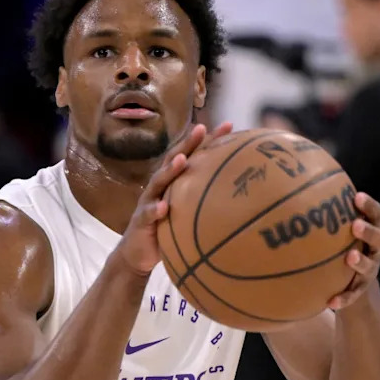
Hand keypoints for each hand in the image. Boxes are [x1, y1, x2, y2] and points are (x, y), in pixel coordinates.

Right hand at [115, 122, 232, 274]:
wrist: (138, 254)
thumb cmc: (167, 229)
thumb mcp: (188, 212)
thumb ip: (205, 200)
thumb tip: (241, 197)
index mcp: (174, 182)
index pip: (192, 156)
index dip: (208, 140)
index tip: (228, 126)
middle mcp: (160, 186)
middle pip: (174, 159)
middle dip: (188, 143)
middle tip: (201, 128)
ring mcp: (149, 201)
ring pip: (159, 181)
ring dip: (170, 170)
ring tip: (182, 160)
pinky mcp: (141, 220)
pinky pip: (148, 213)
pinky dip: (155, 209)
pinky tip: (163, 207)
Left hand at [328, 192, 379, 309]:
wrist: (353, 284)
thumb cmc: (340, 248)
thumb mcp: (338, 232)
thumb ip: (327, 215)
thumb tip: (297, 191)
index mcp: (371, 232)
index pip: (376, 215)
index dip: (369, 206)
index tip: (357, 197)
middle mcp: (375, 250)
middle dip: (369, 231)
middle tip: (355, 225)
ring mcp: (371, 270)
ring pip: (370, 267)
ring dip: (361, 262)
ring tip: (350, 258)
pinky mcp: (361, 290)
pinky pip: (353, 295)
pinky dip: (344, 298)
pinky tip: (331, 302)